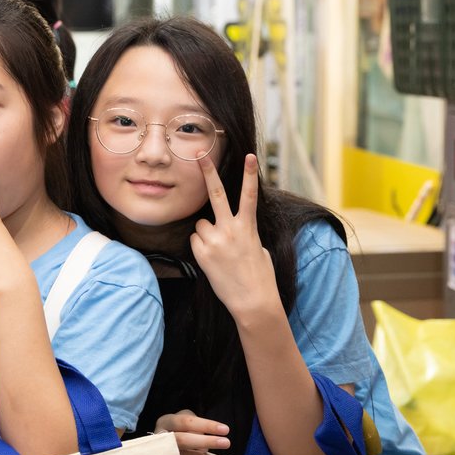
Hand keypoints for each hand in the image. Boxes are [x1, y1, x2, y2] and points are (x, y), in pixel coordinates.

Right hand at [154, 410, 230, 454]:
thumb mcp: (185, 422)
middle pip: (182, 439)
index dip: (206, 425)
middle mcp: (159, 438)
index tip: (225, 430)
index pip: (186, 422)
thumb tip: (201, 434)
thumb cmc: (180, 433)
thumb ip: (193, 423)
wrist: (163, 451)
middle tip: (226, 443)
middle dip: (206, 441)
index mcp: (165, 422)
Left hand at [190, 154, 279, 321]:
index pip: (249, 195)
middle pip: (216, 194)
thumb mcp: (258, 249)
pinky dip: (200, 246)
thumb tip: (233, 227)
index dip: (250, 174)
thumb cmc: (260, 276)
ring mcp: (214, 240)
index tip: (249, 156)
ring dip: (206, 232)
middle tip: (198, 152)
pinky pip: (195, 240)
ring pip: (201, 224)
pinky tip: (213, 259)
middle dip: (208, 171)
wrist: (252, 301)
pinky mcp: (201, 253)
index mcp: (248, 227)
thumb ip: (244, 232)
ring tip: (219, 250)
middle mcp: (230, 229)